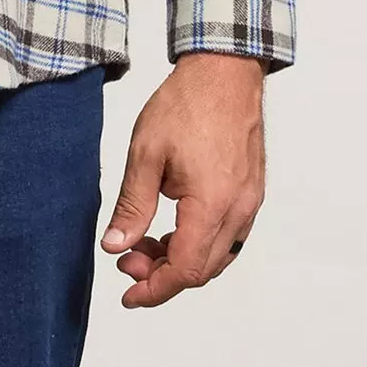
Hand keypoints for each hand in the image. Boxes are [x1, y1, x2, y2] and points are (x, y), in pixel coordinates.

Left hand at [99, 51, 265, 307]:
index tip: (128, 294)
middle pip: (203, 270)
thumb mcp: (145, 153)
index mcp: (212, 204)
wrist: (224, 72)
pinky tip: (174, 227)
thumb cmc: (186, 104)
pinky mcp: (251, 192)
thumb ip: (133, 205)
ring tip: (145, 241)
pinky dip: (200, 242)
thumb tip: (115, 246)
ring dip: (181, 259)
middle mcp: (239, 211)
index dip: (154, 289)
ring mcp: (250, 203)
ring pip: (217, 256)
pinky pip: (228, 236)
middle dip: (162, 274)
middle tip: (128, 260)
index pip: (185, 269)